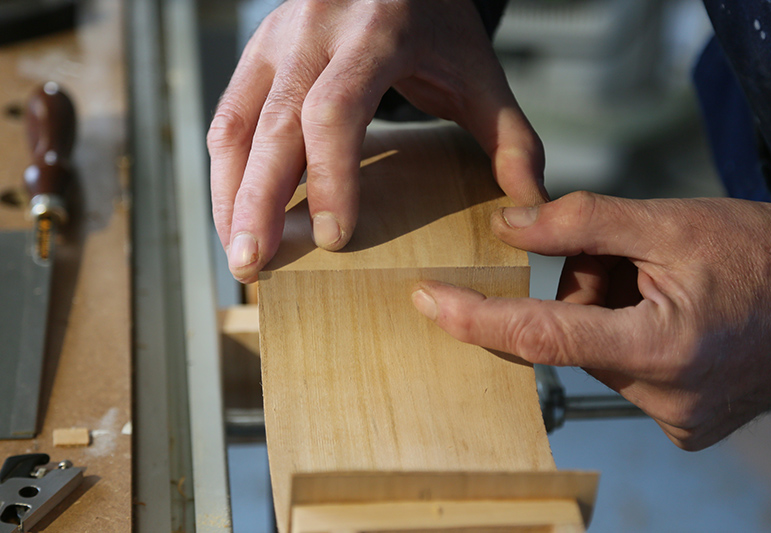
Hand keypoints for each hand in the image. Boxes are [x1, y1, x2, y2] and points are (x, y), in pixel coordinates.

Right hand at [208, 0, 546, 282]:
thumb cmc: (438, 26)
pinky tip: (235, 215)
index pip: (335, 110)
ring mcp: (274, 41)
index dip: (330, 177)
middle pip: (274, 124)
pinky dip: (226, 173)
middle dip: (259, 201)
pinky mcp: (255, 55)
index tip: (334, 239)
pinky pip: (228, 118)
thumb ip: (511, 138)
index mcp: (374, 35)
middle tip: (255, 266)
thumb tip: (530, 206)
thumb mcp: (481, 74)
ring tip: (239, 255)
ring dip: (230, 195)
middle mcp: (312, 34)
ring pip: (236, 124)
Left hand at [412, 192, 770, 449]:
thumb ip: (580, 222)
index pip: (539, 337)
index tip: (427, 301)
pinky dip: (625, 338)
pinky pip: (620, 373)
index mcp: (663, 347)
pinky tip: (671, 316)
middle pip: (568, 336)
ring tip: (663, 285)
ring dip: (604, 313)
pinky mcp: (684, 426)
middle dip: (579, 291)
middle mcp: (666, 399)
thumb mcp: (670, 220)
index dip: (475, 318)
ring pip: (592, 353)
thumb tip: (506, 226)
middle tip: (630, 260)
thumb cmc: (762, 253)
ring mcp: (676, 420)